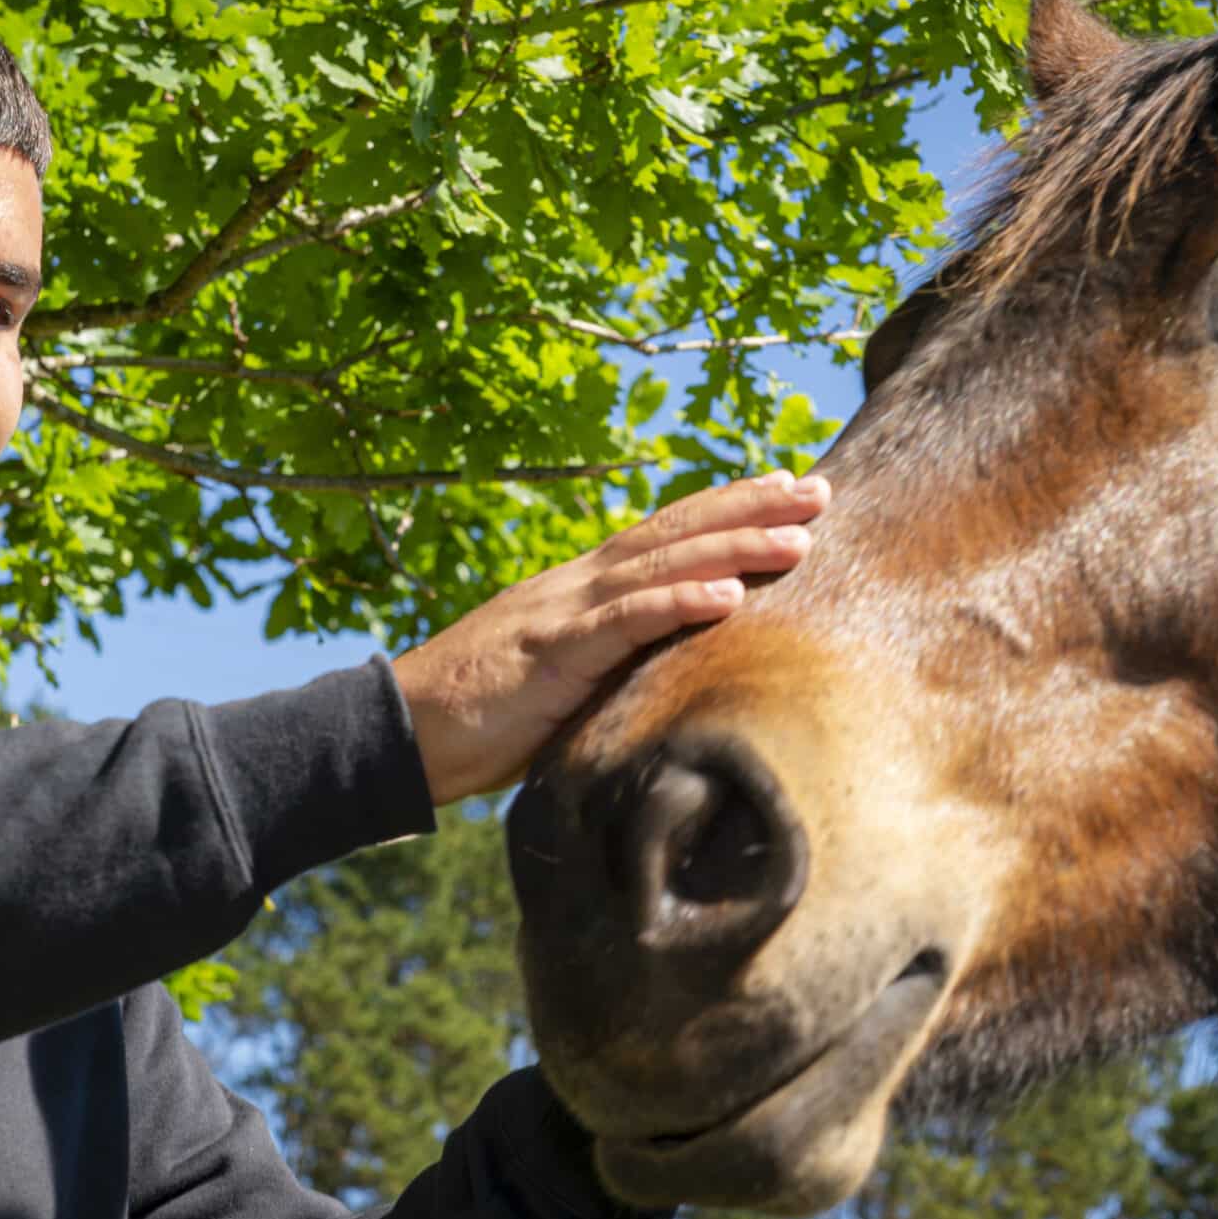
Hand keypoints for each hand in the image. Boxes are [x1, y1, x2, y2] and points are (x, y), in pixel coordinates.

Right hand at [392, 470, 830, 804]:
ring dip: (733, 549)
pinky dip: (675, 604)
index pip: (664, 534)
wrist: (398, 731)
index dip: (725, 508)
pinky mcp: (550, 654)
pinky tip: (725, 597)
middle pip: (675, 533)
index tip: (785, 487)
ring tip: (798, 538)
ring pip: (660, 567)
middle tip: (819, 491)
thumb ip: (609, 666)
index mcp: (580, 590)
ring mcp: (563, 614)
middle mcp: (577, 586)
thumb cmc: (478, 716)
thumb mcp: (559, 682)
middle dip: (750, 509)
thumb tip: (668, 679)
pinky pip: (622, 624)